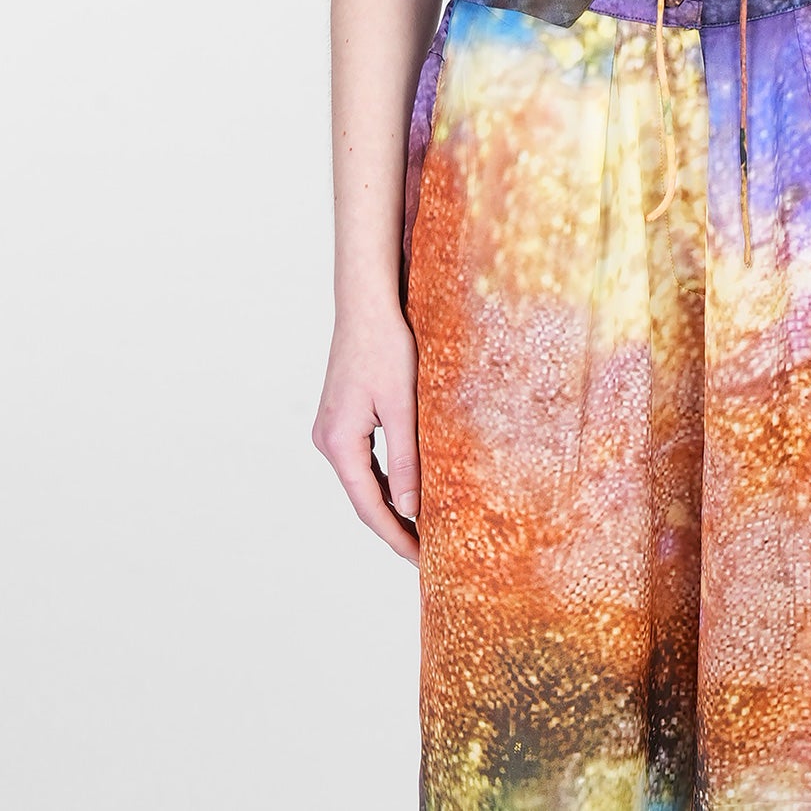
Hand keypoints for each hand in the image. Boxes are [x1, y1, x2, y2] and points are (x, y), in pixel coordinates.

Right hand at [312, 304, 422, 565]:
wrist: (366, 305)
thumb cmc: (385, 347)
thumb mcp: (402, 407)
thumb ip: (406, 460)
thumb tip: (411, 508)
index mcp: (339, 443)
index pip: (369, 507)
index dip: (395, 537)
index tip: (420, 560)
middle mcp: (328, 441)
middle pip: (362, 497)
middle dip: (393, 525)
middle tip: (425, 552)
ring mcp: (331, 429)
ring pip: (362, 479)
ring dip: (388, 502)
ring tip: (420, 527)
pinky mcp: (341, 417)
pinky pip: (362, 459)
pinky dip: (383, 478)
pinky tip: (405, 488)